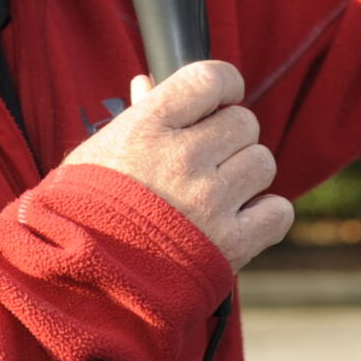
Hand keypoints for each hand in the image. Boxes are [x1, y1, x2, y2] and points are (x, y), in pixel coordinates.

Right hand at [61, 61, 292, 272]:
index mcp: (148, 128)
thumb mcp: (96, 153)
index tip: (220, 99)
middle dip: (230, 137)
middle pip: (244, 122)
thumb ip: (133, 117)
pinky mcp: (231, 244)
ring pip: (263, 162)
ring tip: (217, 193)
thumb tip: (148, 83)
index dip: (224, 84)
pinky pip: (278, 212)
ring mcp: (209, 202)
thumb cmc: (83, 212)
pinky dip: (265, 215)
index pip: (210, 78)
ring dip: (246, 175)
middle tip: (208, 158)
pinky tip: (238, 220)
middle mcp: (183, 159)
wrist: (83, 281)